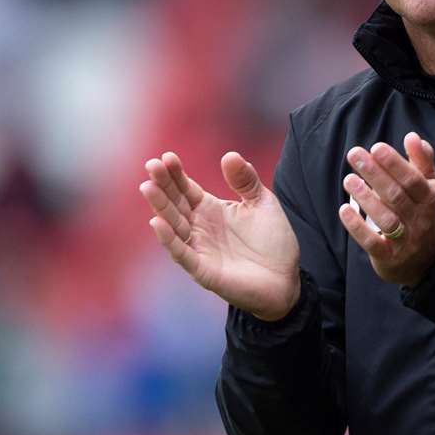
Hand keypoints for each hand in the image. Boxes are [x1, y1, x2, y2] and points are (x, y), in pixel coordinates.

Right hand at [141, 151, 300, 321]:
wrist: (286, 279)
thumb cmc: (272, 242)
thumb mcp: (262, 203)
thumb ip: (245, 180)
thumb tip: (229, 154)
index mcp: (210, 209)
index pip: (186, 188)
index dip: (175, 174)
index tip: (167, 156)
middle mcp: (199, 228)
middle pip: (175, 204)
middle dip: (162, 185)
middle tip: (151, 166)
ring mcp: (199, 249)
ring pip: (174, 226)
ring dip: (160, 208)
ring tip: (148, 187)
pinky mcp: (203, 270)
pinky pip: (182, 254)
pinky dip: (169, 240)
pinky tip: (157, 223)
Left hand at [338, 132, 434, 285]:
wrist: (425, 260)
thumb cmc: (422, 213)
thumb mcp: (429, 187)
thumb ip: (422, 161)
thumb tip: (413, 136)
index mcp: (431, 199)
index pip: (413, 180)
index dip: (395, 164)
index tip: (376, 147)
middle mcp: (421, 220)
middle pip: (397, 195)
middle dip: (374, 174)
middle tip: (354, 154)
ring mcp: (406, 240)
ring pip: (386, 218)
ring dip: (365, 198)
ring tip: (348, 179)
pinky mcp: (389, 256)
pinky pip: (372, 242)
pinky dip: (357, 227)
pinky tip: (344, 210)